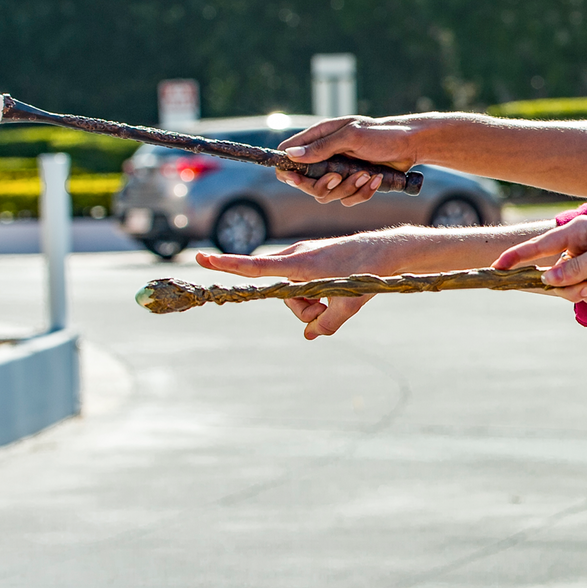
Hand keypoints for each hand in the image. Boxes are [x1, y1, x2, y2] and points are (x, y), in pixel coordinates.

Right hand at [196, 237, 398, 338]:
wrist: (384, 251)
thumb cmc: (366, 274)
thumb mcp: (348, 305)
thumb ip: (326, 323)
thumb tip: (309, 336)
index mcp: (301, 264)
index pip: (256, 266)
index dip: (228, 264)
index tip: (202, 258)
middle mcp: (296, 256)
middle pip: (281, 293)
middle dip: (300, 308)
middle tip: (325, 311)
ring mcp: (302, 257)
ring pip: (292, 291)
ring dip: (309, 303)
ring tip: (334, 301)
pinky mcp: (310, 260)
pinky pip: (301, 284)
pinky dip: (314, 295)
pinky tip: (333, 296)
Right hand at [276, 115, 424, 206]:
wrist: (410, 145)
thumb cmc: (381, 134)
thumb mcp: (351, 137)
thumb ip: (321, 147)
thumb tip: (290, 154)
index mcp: (320, 138)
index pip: (290, 155)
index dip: (288, 169)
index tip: (293, 177)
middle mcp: (326, 156)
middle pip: (306, 183)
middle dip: (321, 185)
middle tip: (337, 177)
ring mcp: (340, 172)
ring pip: (328, 195)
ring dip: (347, 188)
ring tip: (366, 174)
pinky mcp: (355, 184)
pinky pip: (348, 200)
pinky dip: (362, 193)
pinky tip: (375, 180)